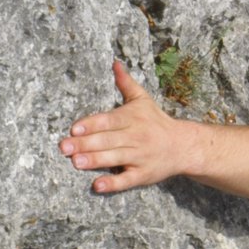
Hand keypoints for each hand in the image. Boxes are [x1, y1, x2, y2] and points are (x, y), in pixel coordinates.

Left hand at [59, 59, 189, 193]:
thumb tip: (115, 63)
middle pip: (108, 140)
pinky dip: (113, 183)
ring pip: (115, 158)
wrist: (184, 146)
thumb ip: (126, 83)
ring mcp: (140, 157)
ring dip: (95, 161)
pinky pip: (127, 180)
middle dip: (85, 144)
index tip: (74, 129)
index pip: (109, 120)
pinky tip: (97, 186)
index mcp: (132, 118)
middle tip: (64, 147)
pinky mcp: (144, 174)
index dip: (91, 124)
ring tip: (76, 162)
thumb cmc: (157, 121)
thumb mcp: (143, 100)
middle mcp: (136, 137)